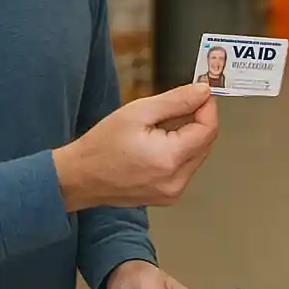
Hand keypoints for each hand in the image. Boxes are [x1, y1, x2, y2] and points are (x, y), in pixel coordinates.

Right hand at [54, 83, 217, 211]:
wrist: (80, 178)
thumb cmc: (102, 145)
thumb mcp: (138, 112)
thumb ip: (176, 101)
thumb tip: (203, 92)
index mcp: (169, 159)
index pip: (209, 129)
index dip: (207, 108)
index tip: (200, 93)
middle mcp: (176, 181)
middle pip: (206, 143)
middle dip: (197, 121)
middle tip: (176, 106)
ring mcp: (173, 192)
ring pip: (197, 155)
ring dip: (188, 136)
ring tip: (159, 128)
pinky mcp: (168, 196)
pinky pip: (185, 168)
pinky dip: (179, 152)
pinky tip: (157, 144)